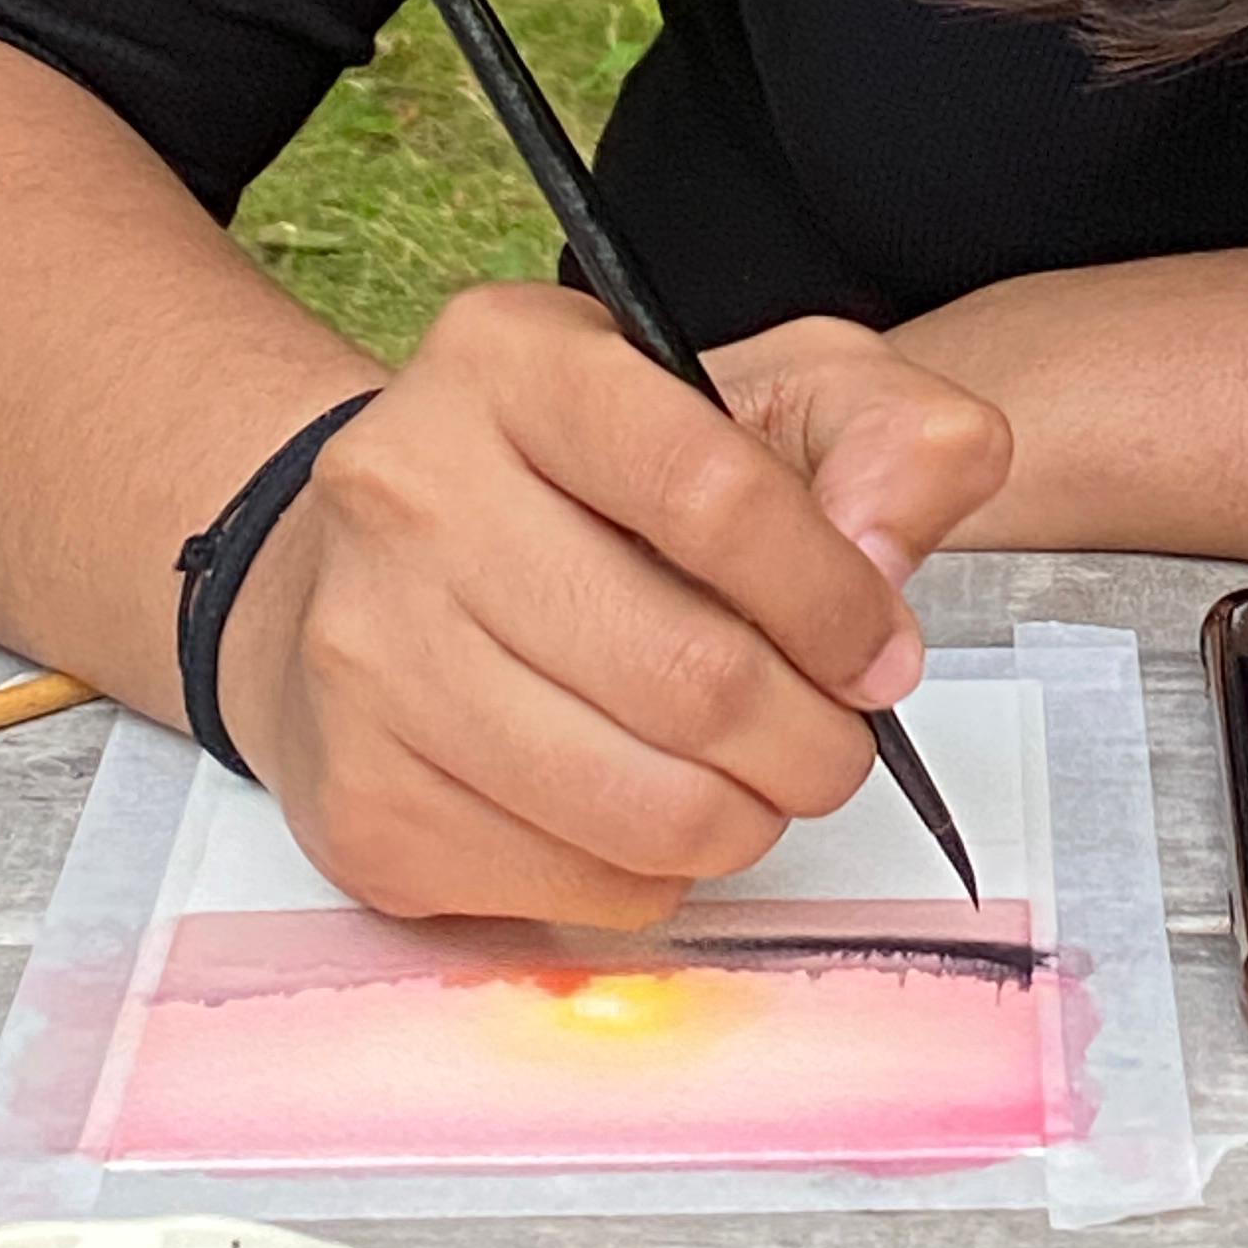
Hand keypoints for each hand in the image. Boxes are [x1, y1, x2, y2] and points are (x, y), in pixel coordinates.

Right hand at [214, 287, 1010, 927]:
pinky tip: (652, 808)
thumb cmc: (592, 477)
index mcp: (515, 364)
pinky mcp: (361, 801)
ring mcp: (369, 655)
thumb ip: (881, 433)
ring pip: (633, 803)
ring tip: (764, 781)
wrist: (374, 563)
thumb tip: (885, 554)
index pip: (710, 491)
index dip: (828, 596)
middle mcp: (413, 494)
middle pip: (682, 672)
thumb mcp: (759, 390)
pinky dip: (651, 872)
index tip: (880, 651)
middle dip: (810, 738)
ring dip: (745, 818)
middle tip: (838, 743)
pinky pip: (567, 883)